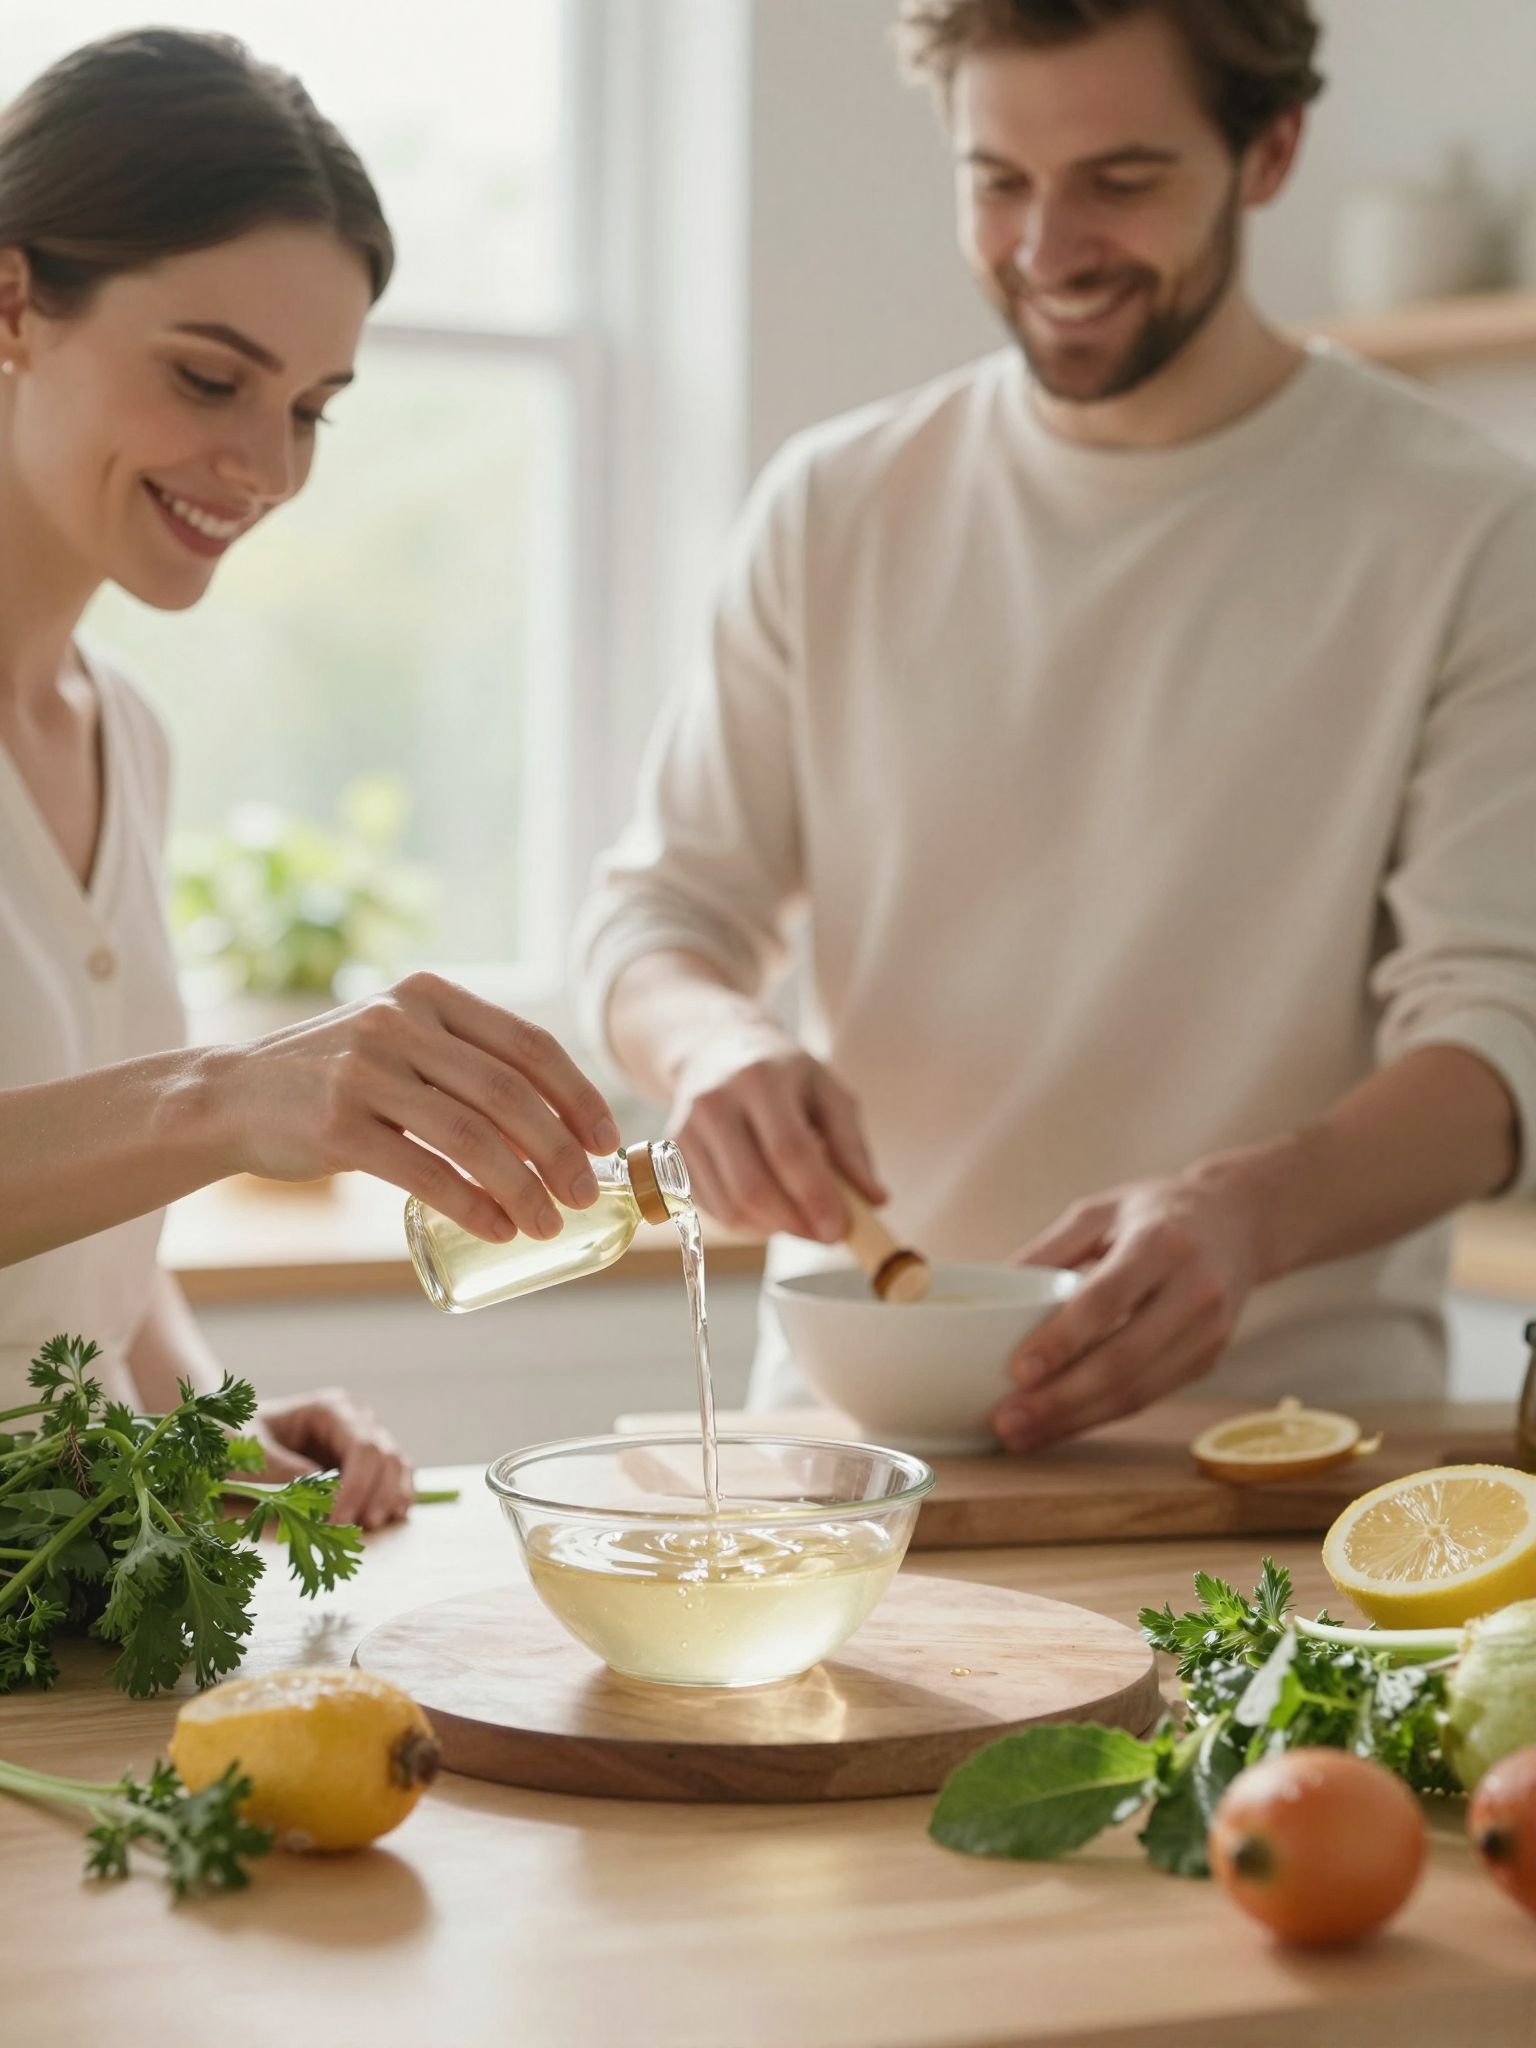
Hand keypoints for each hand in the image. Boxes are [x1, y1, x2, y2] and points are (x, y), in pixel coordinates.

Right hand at [222, 971, 619, 1244]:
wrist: (232, 1093)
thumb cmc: (339, 1076)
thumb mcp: (402, 1042)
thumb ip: (467, 1065)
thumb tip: (559, 1130)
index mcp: (430, 995)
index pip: (528, 1043)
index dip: (577, 1095)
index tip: (606, 1141)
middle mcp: (400, 1021)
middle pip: (509, 1094)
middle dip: (560, 1151)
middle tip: (585, 1196)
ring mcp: (366, 1071)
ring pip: (473, 1137)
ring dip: (523, 1188)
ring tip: (548, 1224)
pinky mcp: (337, 1125)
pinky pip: (424, 1172)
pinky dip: (471, 1205)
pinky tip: (497, 1229)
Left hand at [251, 1388, 412, 1530]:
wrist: (232, 1440)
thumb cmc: (237, 1439)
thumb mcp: (250, 1452)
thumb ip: (285, 1471)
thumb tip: (326, 1499)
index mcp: (330, 1409)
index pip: (362, 1446)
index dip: (357, 1485)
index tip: (338, 1520)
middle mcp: (355, 1421)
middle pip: (386, 1455)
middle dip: (377, 1494)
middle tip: (360, 1528)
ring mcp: (362, 1441)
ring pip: (397, 1465)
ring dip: (391, 1496)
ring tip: (371, 1525)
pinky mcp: (362, 1465)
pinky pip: (393, 1477)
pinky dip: (396, 1496)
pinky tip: (390, 1516)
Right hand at [669, 1026, 885, 1239]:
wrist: (714, 1047)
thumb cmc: (783, 1074)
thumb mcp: (827, 1092)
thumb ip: (852, 1146)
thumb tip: (875, 1201)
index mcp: (761, 1078)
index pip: (788, 1150)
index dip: (815, 1197)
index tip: (838, 1230)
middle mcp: (715, 1102)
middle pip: (752, 1187)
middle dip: (795, 1224)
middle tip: (826, 1235)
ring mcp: (686, 1129)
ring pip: (730, 1207)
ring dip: (772, 1228)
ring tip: (800, 1217)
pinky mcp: (672, 1154)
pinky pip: (712, 1210)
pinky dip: (747, 1223)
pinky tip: (769, 1207)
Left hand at [991, 1160, 1271, 1452]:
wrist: (1238, 1220)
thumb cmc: (1155, 1212)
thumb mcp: (1100, 1211)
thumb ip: (1047, 1249)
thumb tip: (990, 1292)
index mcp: (1161, 1242)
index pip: (1108, 1298)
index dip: (1063, 1339)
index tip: (1018, 1371)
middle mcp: (1193, 1289)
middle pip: (1123, 1358)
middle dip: (1061, 1398)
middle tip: (1008, 1420)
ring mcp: (1208, 1331)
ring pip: (1137, 1390)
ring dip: (1075, 1420)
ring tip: (1022, 1435)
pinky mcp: (1208, 1359)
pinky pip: (1148, 1396)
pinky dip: (1099, 1416)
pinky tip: (1060, 1426)